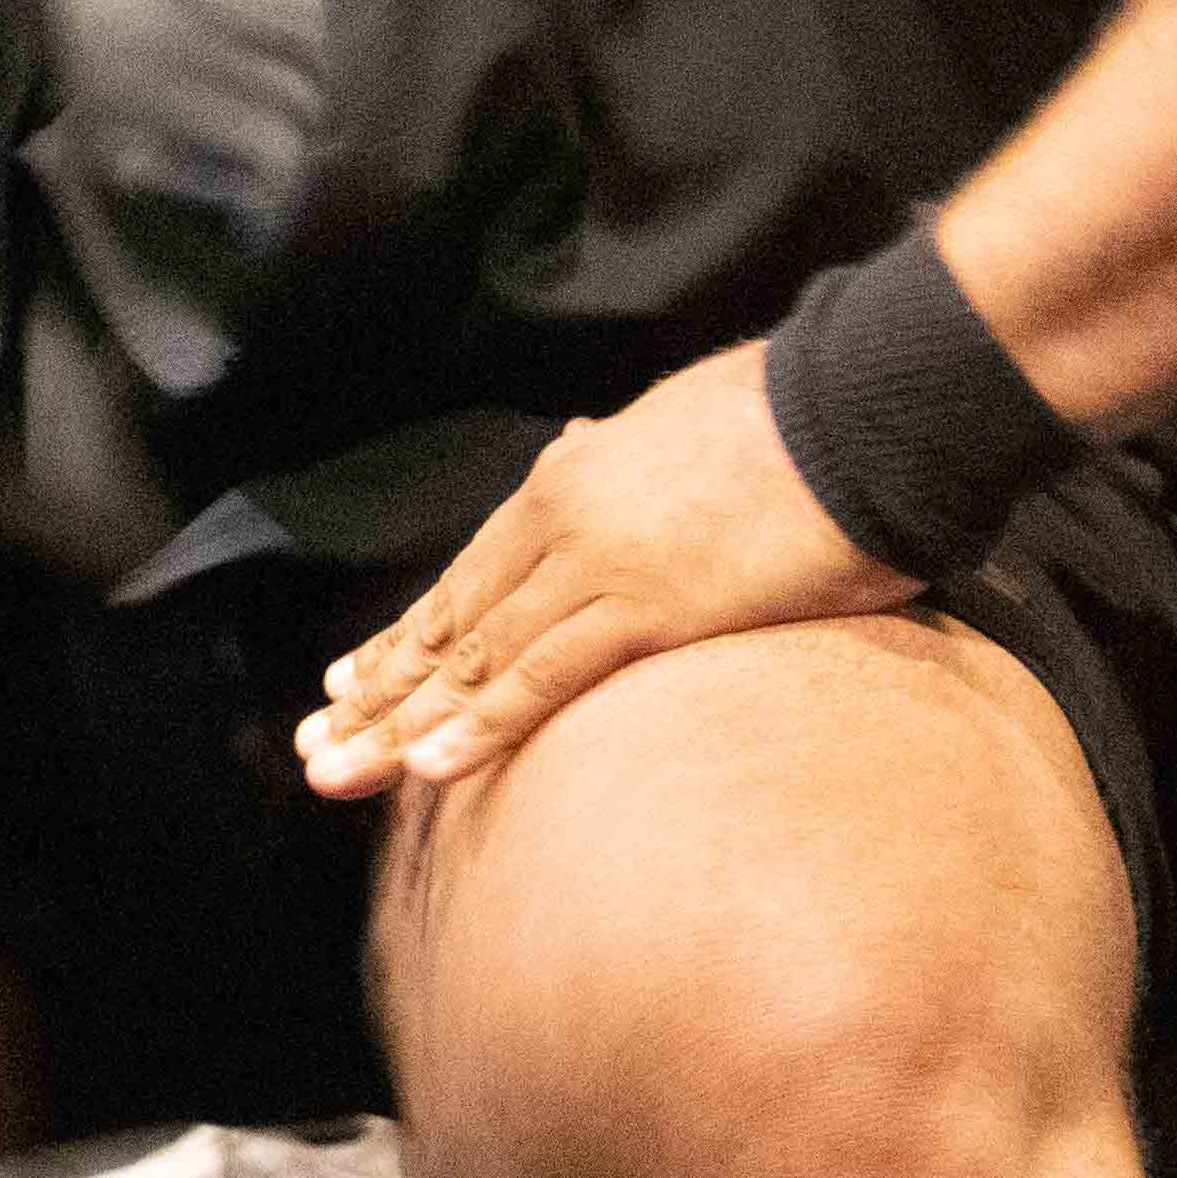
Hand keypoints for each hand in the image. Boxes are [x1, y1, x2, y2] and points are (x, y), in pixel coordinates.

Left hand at [294, 343, 917, 803]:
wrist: (860, 404)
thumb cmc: (792, 420)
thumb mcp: (678, 425)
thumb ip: (620, 452)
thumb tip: (584, 438)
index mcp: (569, 475)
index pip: (466, 577)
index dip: (405, 638)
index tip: (349, 684)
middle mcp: (562, 518)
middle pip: (452, 623)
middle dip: (380, 693)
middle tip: (316, 751)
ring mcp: (600, 561)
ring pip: (478, 654)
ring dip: (403, 721)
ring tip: (340, 773)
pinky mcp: (651, 604)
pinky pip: (547, 673)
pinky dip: (483, 720)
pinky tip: (428, 760)